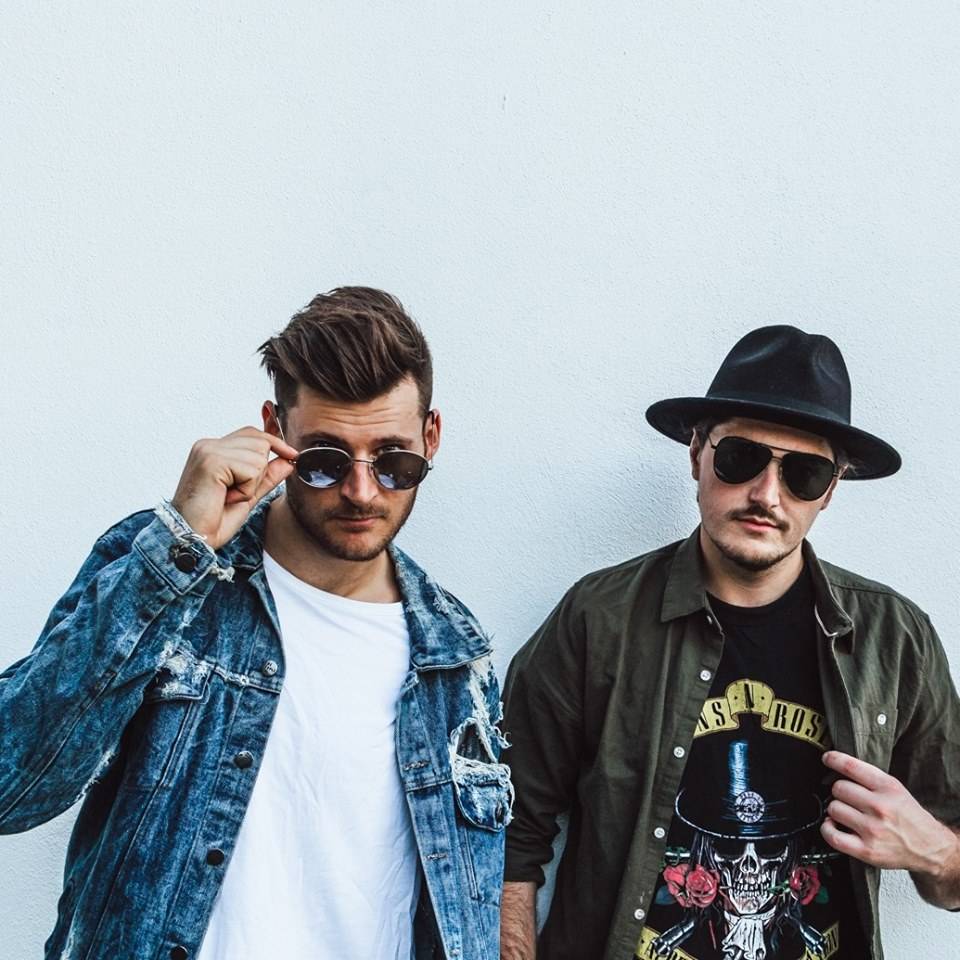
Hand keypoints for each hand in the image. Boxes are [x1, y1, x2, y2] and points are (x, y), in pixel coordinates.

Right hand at [171, 427, 298, 549]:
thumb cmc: (213, 521)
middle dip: (259, 471)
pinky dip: (246, 490)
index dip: (274, 443)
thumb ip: (266, 476)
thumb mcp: (248, 495)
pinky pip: (251, 470)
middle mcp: (208, 445)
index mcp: (212, 449)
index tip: (292, 454)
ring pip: (259, 456)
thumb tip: (288, 459)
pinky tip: (226, 498)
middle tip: (235, 492)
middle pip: (260, 441)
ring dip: (251, 484)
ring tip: (228, 496)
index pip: (251, 433)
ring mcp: (208, 451)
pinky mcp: (212, 461)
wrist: (191, 538)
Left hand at [820, 750, 958, 875]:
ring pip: (834, 809)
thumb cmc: (909, 817)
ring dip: (836, 810)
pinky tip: (834, 826)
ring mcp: (873, 829)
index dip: (833, 759)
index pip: (851, 767)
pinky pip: (832, 836)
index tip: (827, 758)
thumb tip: (837, 768)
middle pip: (838, 788)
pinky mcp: (867, 850)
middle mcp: (880, 807)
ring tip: (847, 814)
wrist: (931, 848)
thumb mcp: (895, 789)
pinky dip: (827, 829)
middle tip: (848, 799)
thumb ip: (869, 778)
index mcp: (888, 788)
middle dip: (840, 792)